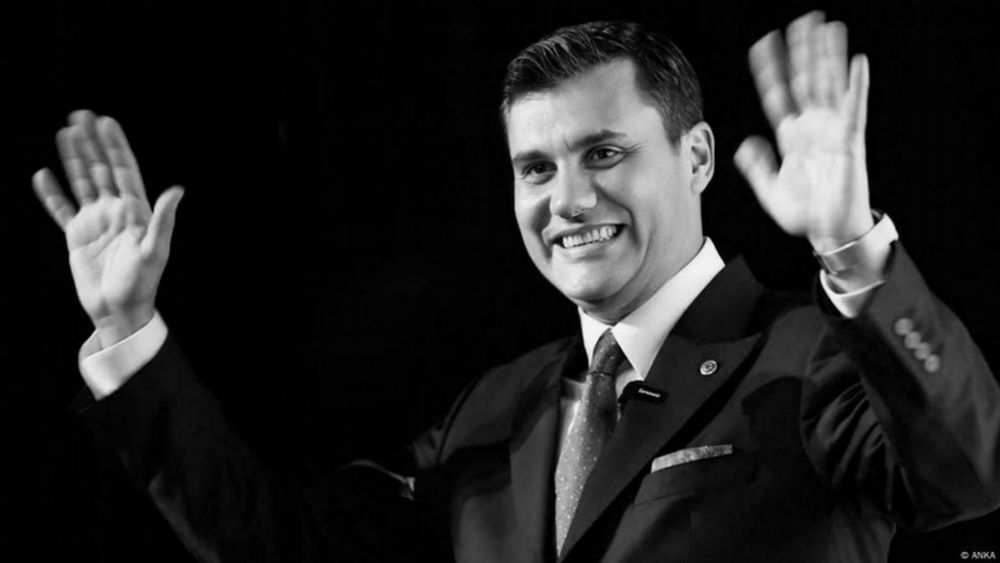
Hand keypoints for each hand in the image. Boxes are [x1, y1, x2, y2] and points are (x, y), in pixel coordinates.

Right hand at [33, 110, 183, 347]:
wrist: (119, 311)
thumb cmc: (142, 283)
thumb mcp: (154, 250)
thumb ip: (163, 219)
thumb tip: (177, 189)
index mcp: (136, 211)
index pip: (124, 170)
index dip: (115, 146)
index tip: (106, 121)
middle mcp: (115, 211)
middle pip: (101, 169)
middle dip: (92, 143)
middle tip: (81, 115)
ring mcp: (96, 222)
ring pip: (82, 183)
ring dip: (73, 159)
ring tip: (65, 133)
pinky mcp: (77, 236)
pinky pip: (61, 209)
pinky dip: (51, 193)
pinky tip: (43, 175)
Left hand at [734, 11, 872, 253]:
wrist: (831, 231)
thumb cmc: (805, 213)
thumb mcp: (770, 191)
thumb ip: (757, 167)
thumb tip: (745, 144)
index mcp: (790, 137)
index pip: (777, 95)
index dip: (769, 70)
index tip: (762, 44)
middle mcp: (811, 128)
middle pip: (805, 81)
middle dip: (803, 52)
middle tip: (800, 21)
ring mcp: (831, 132)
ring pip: (828, 86)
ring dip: (829, 57)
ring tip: (829, 28)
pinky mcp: (850, 142)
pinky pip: (854, 108)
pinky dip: (857, 85)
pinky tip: (858, 62)